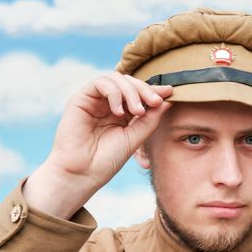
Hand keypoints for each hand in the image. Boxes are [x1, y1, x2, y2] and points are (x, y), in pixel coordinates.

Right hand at [24, 72, 172, 218]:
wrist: (83, 173)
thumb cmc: (107, 160)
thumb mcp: (135, 137)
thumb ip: (151, 119)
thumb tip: (167, 100)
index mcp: (122, 113)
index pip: (139, 93)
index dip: (154, 90)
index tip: (170, 92)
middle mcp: (108, 104)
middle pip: (129, 82)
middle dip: (145, 89)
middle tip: (155, 102)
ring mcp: (95, 100)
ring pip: (116, 78)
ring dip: (131, 91)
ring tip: (138, 111)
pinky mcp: (81, 99)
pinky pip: (100, 83)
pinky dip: (114, 93)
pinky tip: (118, 112)